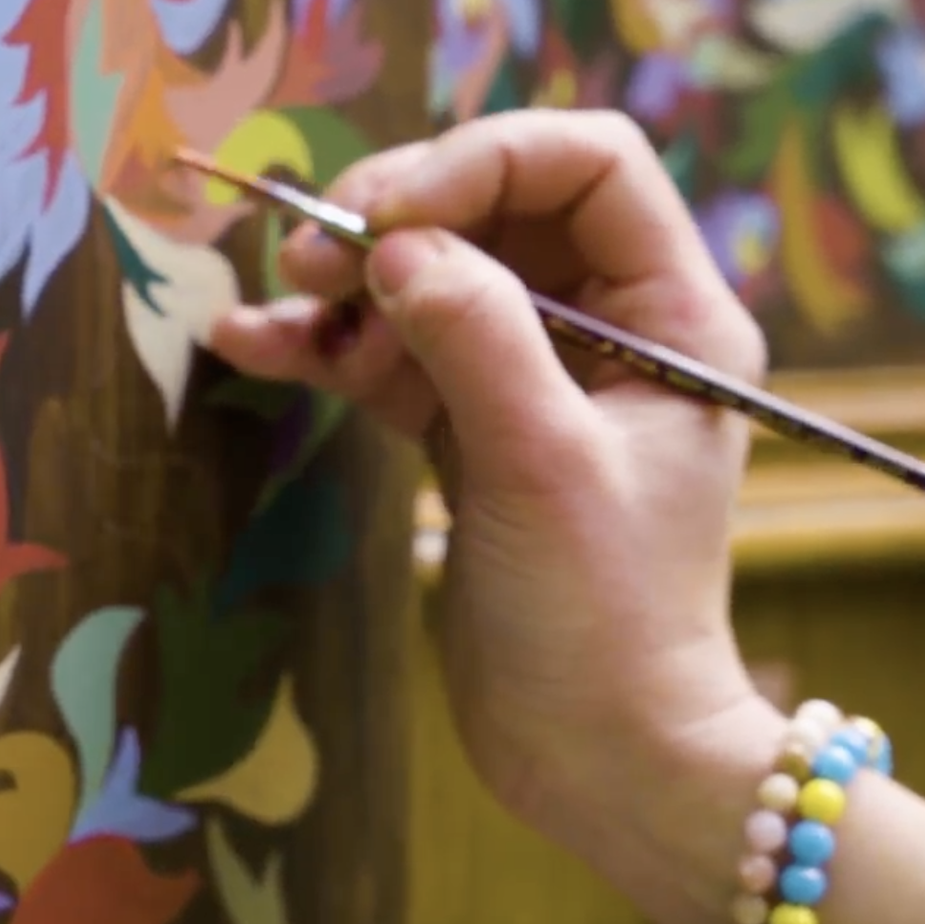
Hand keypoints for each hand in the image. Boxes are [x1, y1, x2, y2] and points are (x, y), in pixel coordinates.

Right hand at [205, 110, 773, 847]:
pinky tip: (252, 342)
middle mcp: (608, 326)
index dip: (481, 163)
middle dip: (395, 217)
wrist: (600, 760)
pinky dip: (326, 345)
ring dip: (345, 282)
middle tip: (313, 256)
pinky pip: (391, 354)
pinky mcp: (470, 431)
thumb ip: (472, 336)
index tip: (389, 219)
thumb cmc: (607, 619)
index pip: (585, 164)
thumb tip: (392, 244)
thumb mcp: (542, 464)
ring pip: (429, 277)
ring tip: (276, 306)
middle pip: (492, 206)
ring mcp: (533, 377)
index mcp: (673, 313)